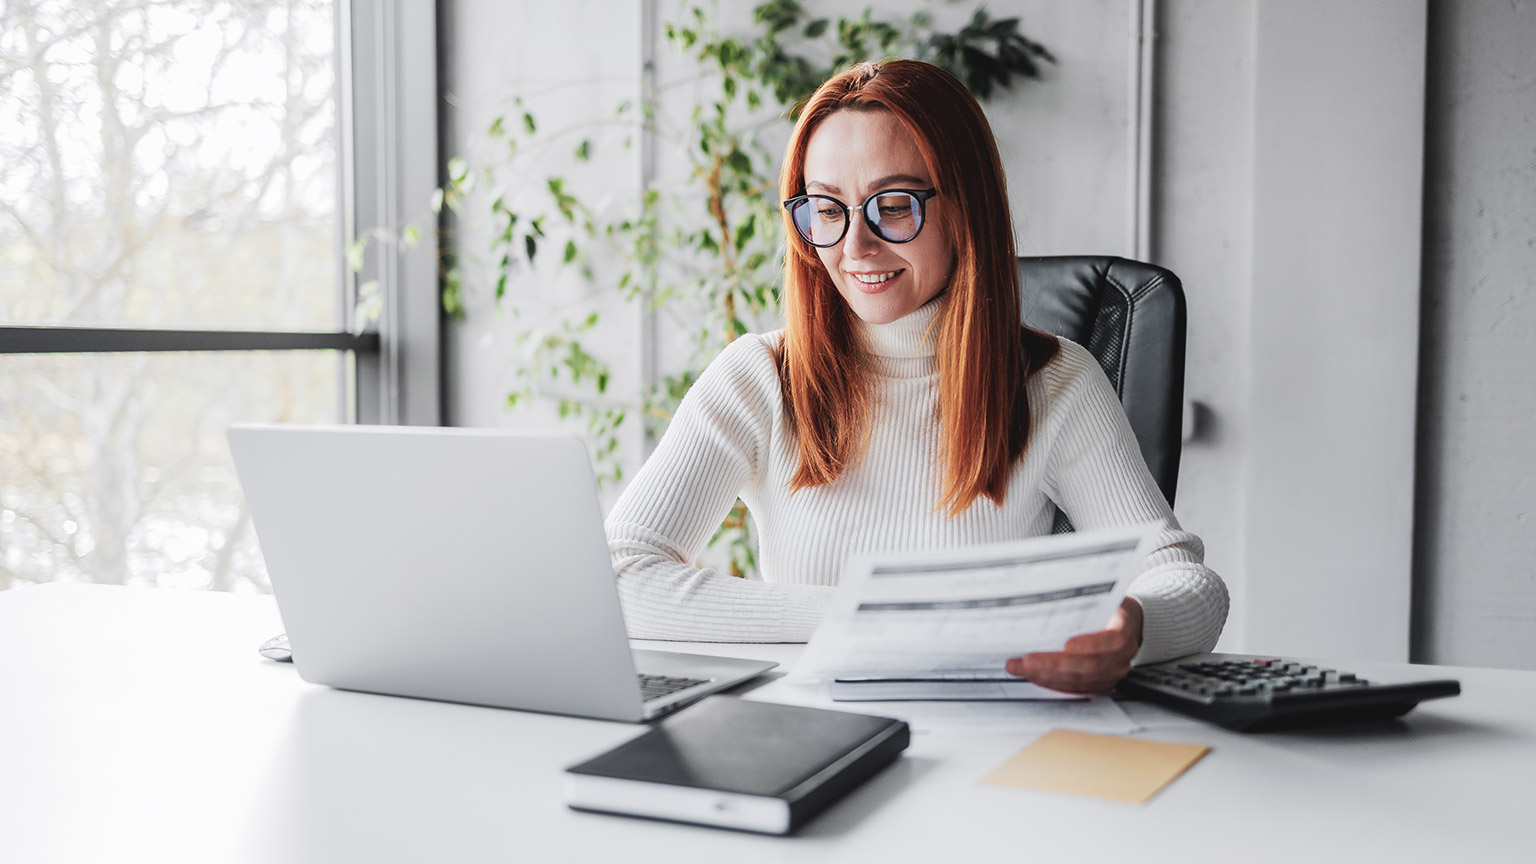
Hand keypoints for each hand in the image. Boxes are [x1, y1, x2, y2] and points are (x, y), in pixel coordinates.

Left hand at [1005, 597, 1143, 694]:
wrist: (1127, 625)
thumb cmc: (1109, 608)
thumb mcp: (1102, 597)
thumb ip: (1083, 600)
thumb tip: (1050, 593)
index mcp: (1124, 631)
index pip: (1112, 641)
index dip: (1090, 644)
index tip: (1067, 645)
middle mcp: (1121, 658)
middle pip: (1089, 666)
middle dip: (1054, 665)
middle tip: (1027, 661)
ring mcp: (1111, 675)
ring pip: (1078, 681)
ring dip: (1046, 676)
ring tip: (1020, 668)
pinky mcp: (1099, 685)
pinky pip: (1074, 689)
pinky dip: (1051, 683)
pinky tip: (1032, 675)